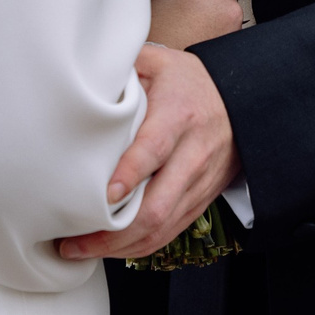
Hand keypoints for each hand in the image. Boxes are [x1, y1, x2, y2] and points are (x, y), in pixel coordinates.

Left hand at [57, 44, 239, 261]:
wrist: (243, 100)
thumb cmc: (190, 81)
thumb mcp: (159, 63)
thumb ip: (122, 68)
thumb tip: (80, 73)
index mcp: (179, 114)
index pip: (154, 149)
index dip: (130, 174)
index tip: (103, 195)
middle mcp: (193, 153)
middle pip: (157, 205)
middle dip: (112, 232)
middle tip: (71, 242)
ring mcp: (198, 182)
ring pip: (161, 227)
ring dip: (119, 247)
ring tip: (80, 251)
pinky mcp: (200, 200)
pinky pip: (169, 233)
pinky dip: (138, 247)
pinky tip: (110, 249)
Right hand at [147, 0, 240, 47]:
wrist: (162, 84)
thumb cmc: (151, 46)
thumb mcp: (150, 1)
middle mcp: (227, 7)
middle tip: (177, 3)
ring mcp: (234, 27)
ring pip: (220, 5)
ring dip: (206, 10)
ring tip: (183, 26)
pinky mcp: (234, 43)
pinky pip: (223, 24)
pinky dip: (210, 27)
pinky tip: (191, 38)